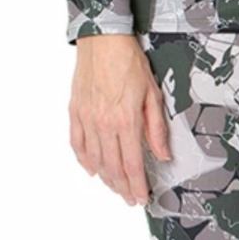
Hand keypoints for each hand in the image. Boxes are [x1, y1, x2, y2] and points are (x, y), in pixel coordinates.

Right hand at [68, 34, 171, 205]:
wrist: (103, 40)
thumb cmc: (129, 62)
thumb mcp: (152, 94)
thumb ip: (156, 128)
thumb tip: (162, 154)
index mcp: (126, 121)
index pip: (131, 164)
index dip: (137, 185)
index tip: (141, 197)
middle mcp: (104, 124)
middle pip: (113, 167)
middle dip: (122, 187)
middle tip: (129, 198)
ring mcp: (87, 119)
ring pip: (95, 160)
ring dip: (106, 178)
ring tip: (115, 188)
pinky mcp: (76, 112)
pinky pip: (77, 143)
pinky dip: (84, 160)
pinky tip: (92, 169)